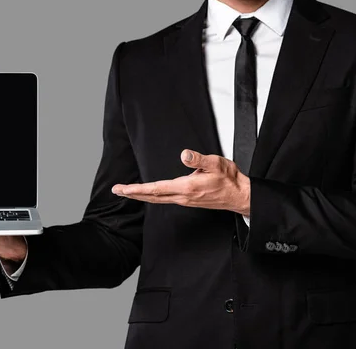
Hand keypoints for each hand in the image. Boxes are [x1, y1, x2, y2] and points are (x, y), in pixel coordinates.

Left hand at [111, 149, 250, 215]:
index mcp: (187, 187)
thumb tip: (184, 154)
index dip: (137, 189)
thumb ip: (199, 159)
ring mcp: (184, 200)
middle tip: (116, 190)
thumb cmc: (229, 179)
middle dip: (133, 193)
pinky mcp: (187, 200)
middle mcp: (182, 197)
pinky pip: (164, 199)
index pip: (156, 188)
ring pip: (157, 199)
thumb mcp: (216, 163)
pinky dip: (151, 196)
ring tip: (126, 191)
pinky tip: (147, 194)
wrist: (239, 196)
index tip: (123, 188)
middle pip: (152, 196)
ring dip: (140, 195)